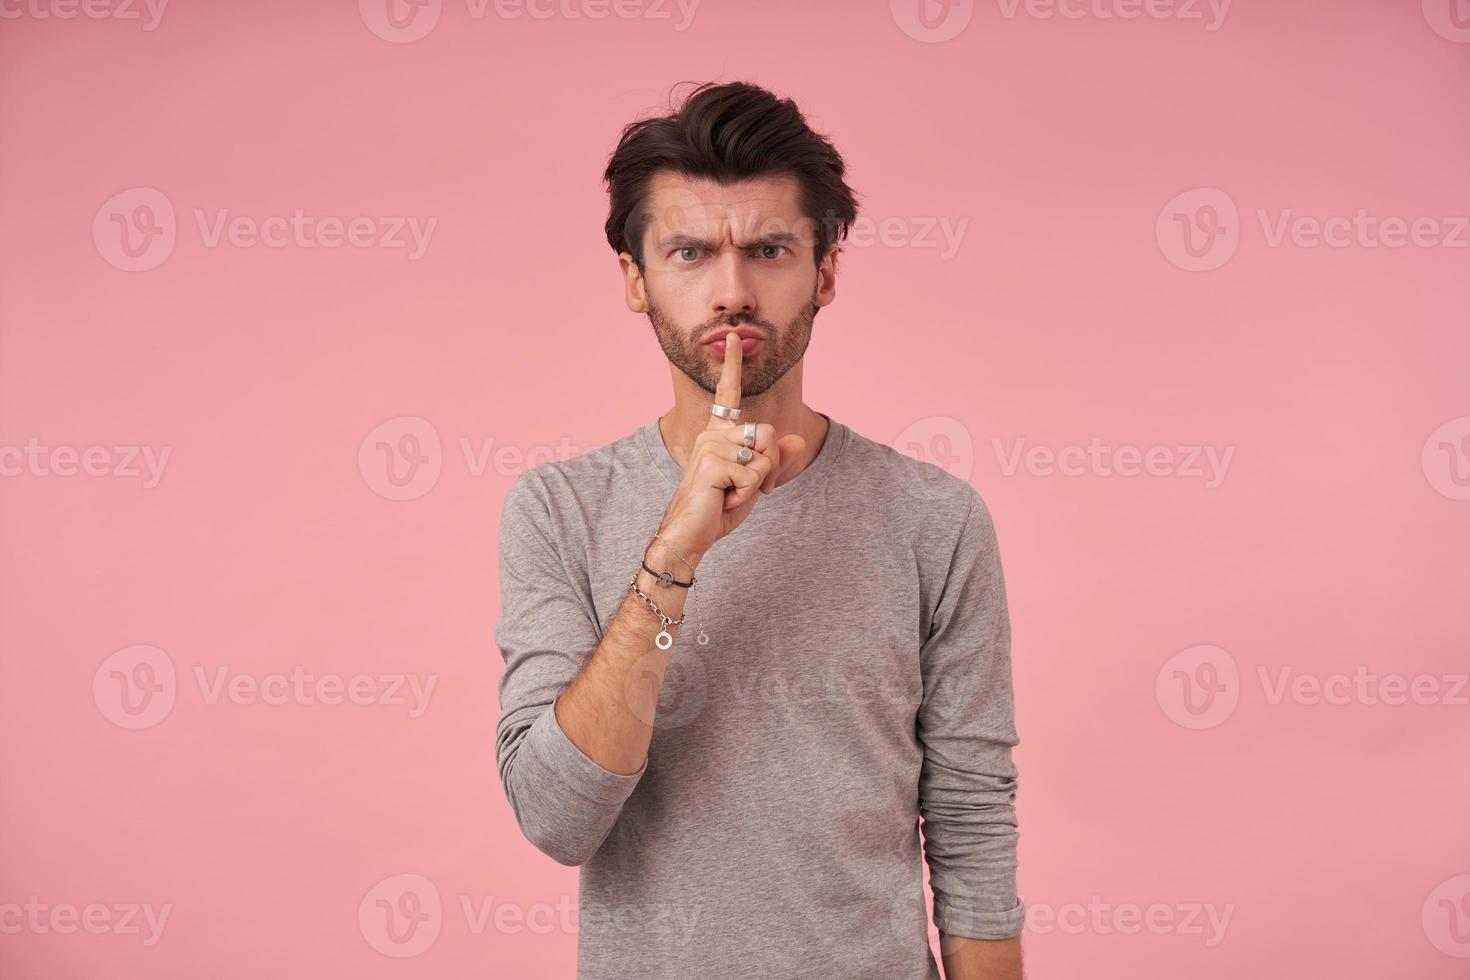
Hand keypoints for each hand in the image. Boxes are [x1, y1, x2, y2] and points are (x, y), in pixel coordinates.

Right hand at [655, 330, 806, 560]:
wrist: (689, 536)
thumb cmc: (718, 508)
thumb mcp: (755, 483)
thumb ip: (776, 462)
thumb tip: (797, 440)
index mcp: (718, 434)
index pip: (728, 395)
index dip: (733, 365)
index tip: (734, 336)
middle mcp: (712, 434)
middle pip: (767, 433)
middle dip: (770, 466)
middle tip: (746, 488)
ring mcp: (710, 446)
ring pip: (764, 455)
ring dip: (759, 483)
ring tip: (732, 494)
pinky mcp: (712, 462)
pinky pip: (755, 474)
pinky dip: (749, 494)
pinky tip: (725, 500)